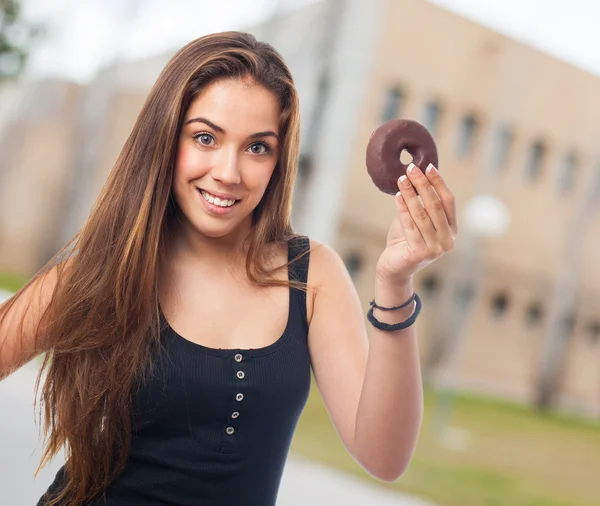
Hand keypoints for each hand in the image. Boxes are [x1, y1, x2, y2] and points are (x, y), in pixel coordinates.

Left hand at [375, 162, 457, 284]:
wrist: (394, 268)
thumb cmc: (405, 241)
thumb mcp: (417, 220)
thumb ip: (421, 204)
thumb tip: (417, 176)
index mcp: (452, 230)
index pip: (448, 201)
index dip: (439, 183)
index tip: (428, 167)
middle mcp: (448, 240)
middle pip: (435, 206)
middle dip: (423, 185)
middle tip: (411, 169)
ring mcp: (435, 248)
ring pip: (422, 215)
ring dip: (411, 194)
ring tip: (402, 179)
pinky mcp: (420, 253)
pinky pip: (410, 226)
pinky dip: (403, 209)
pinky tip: (398, 196)